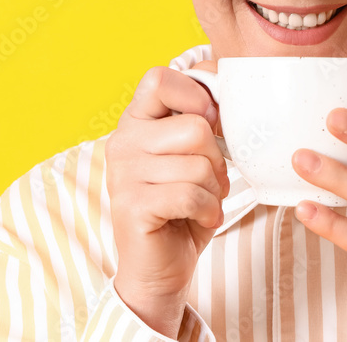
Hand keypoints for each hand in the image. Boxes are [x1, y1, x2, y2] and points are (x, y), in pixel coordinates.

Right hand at [105, 61, 228, 336]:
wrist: (158, 268)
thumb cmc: (181, 207)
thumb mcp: (191, 155)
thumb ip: (199, 120)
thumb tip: (224, 89)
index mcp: (135, 121)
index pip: (159, 77)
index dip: (195, 96)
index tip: (209, 125)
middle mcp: (122, 141)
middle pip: (195, 127)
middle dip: (217, 160)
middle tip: (208, 182)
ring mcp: (123, 173)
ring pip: (199, 164)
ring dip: (214, 191)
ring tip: (200, 204)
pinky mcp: (132, 205)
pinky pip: (191, 194)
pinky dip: (208, 211)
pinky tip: (199, 219)